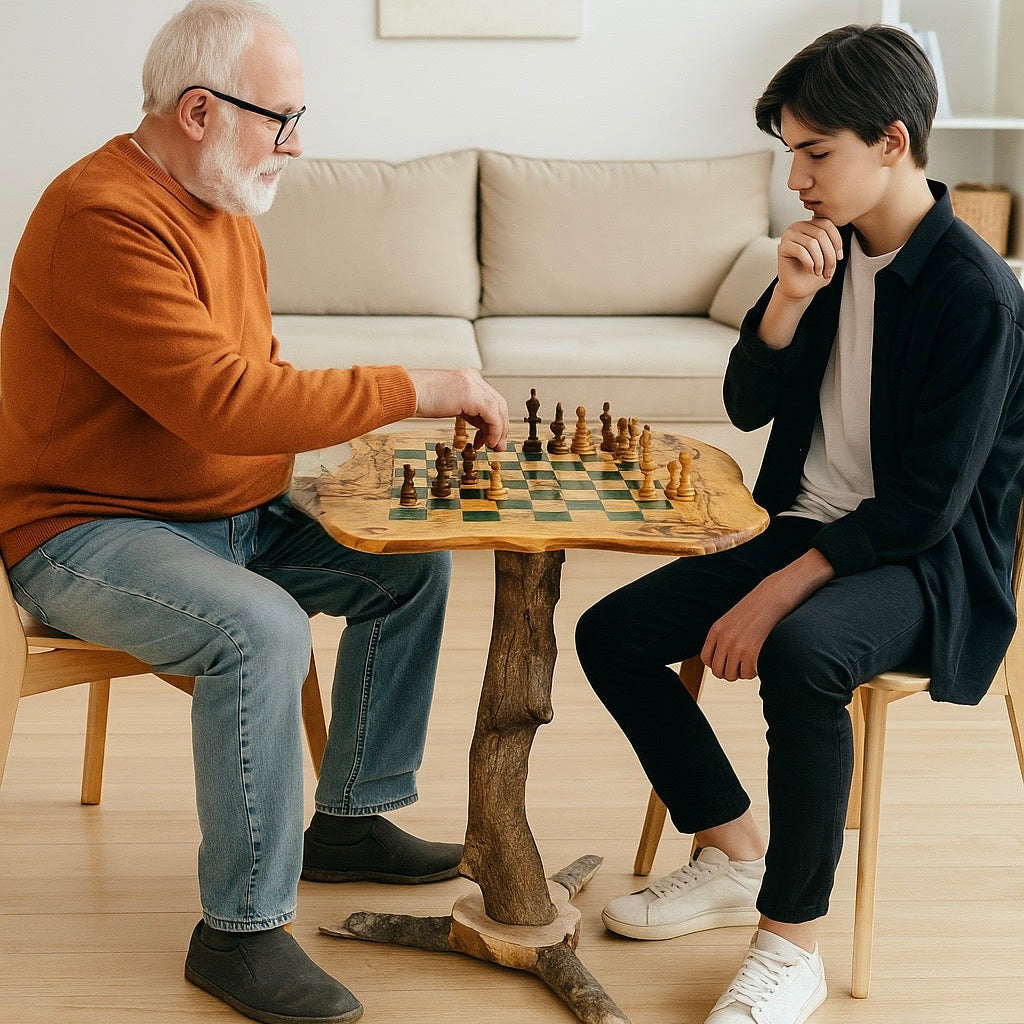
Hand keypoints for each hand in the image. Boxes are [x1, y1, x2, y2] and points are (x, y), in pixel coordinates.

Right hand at [406, 368, 508, 450]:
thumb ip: (468, 412)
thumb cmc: (420, 398)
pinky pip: (492, 415)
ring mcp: (473, 384)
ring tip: (494, 446)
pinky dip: (494, 430)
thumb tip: (481, 429)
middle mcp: (473, 379)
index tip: (491, 437)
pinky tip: (489, 441)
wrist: (407, 392)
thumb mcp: (450, 405)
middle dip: (501, 426)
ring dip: (499, 431)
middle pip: (498, 404)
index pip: (491, 400)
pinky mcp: (471, 394)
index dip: (495, 421)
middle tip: (498, 444)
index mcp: (468, 379)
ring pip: (499, 409)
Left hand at [701, 549, 834, 680]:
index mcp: (716, 631)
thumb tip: (722, 661)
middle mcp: (723, 639)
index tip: (729, 662)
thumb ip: (723, 637)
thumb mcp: (731, 620)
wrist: (772, 598)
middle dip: (730, 672)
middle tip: (742, 665)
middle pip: (718, 671)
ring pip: (732, 675)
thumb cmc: (755, 609)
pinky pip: (747, 674)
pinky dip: (753, 672)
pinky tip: (758, 660)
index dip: (718, 664)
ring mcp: (736, 646)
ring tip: (751, 661)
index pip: (706, 659)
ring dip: (742, 672)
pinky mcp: (751, 652)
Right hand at [775, 217, 843, 302]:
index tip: (839, 258)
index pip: (826, 224)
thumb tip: (839, 226)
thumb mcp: (829, 254)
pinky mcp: (782, 247)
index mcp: (810, 225)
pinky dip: (809, 263)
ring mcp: (788, 235)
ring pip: (811, 243)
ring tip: (820, 273)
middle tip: (829, 271)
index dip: (836, 241)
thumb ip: (832, 240)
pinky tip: (810, 271)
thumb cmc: (814, 272)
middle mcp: (797, 226)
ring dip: (819, 261)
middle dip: (829, 255)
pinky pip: (800, 251)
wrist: (798, 288)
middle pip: (820, 234)